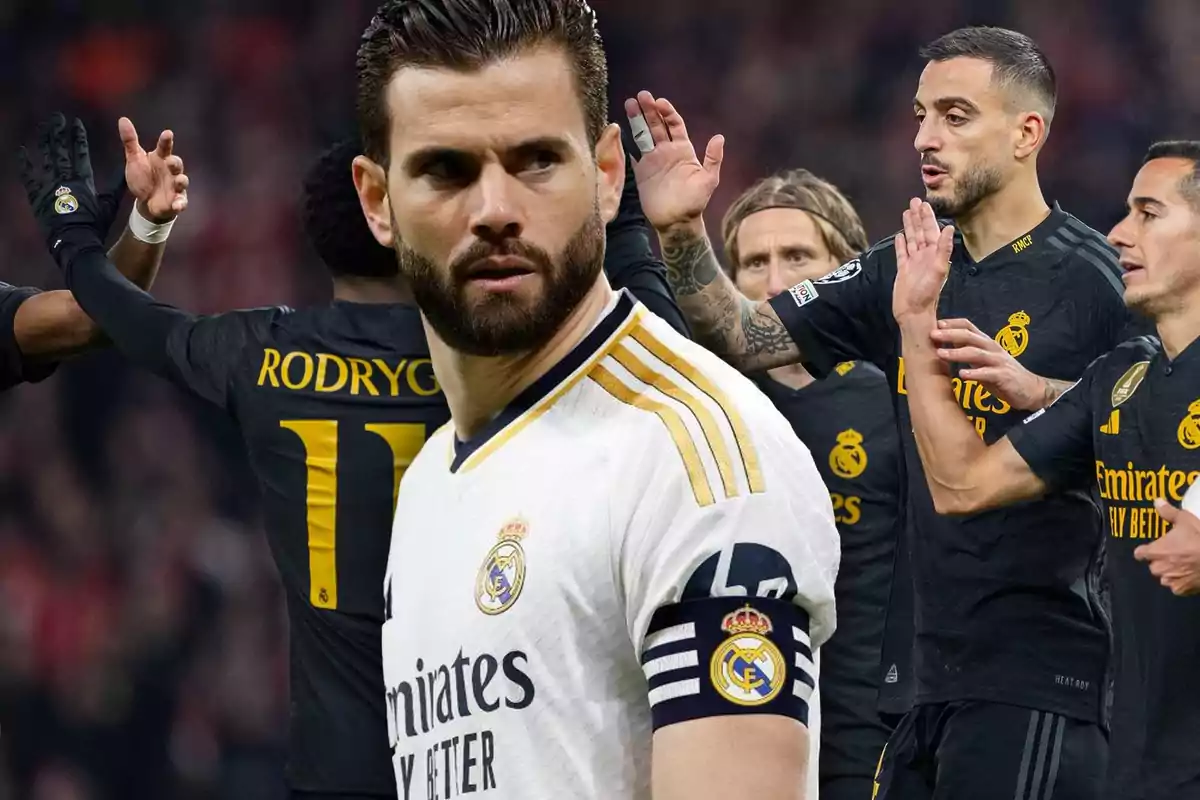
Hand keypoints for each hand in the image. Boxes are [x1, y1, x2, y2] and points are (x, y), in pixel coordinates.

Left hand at [18, 113, 125, 270]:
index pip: (79, 152)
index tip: (75, 123)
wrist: (75, 242)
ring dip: (44, 141)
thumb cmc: (94, 226)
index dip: (77, 136)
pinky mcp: (37, 195)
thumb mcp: (109, 206)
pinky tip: (23, 150)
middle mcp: (65, 178)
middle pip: (60, 150)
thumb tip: (128, 172)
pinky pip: (28, 176)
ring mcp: (49, 186)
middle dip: (59, 132)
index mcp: (83, 180)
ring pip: (45, 157)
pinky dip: (25, 163)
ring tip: (43, 127)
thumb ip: (117, 187)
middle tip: (57, 118)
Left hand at [119, 117, 187, 221]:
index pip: (164, 147)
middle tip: (170, 161)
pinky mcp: (176, 200)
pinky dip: (180, 203)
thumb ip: (130, 141)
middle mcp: (170, 171)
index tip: (168, 133)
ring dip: (181, 181)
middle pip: (177, 164)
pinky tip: (177, 205)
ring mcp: (175, 186)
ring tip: (179, 181)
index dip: (166, 141)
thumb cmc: (143, 177)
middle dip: (175, 162)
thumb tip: (123, 119)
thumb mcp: (134, 159)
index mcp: (160, 158)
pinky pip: (181, 202)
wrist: (146, 201)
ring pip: (182, 181)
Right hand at [623, 90, 723, 233]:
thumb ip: (713, 159)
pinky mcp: (641, 172)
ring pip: (643, 135)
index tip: (659, 102)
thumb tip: (719, 137)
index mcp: (683, 150)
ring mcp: (653, 161)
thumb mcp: (709, 180)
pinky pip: (633, 153)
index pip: (674, 124)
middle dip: (649, 110)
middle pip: (656, 125)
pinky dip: (626, 142)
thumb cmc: (695, 203)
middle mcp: (667, 152)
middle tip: (640, 95)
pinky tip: (619, 130)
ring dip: (636, 119)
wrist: (677, 222)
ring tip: (629, 103)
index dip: (667, 112)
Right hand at [893, 199, 953, 323]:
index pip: (931, 231)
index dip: (927, 217)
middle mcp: (924, 256)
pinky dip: (901, 244)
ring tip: (906, 213)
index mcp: (933, 254)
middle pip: (921, 231)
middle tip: (914, 201)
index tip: (923, 204)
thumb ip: (943, 249)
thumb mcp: (938, 270)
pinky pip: (902, 253)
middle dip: (918, 217)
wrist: (913, 312)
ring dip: (909, 226)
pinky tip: (899, 236)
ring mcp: (913, 262)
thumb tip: (949, 228)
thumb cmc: (927, 294)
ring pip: (911, 239)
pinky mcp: (903, 269)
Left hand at [930, 318, 1049, 410]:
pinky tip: (961, 375)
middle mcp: (992, 348)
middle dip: (950, 334)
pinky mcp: (1004, 376)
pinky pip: (988, 374)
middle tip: (932, 335)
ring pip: (976, 353)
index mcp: (986, 343)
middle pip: (970, 337)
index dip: (953, 323)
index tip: (936, 323)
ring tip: (940, 354)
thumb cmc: (1002, 374)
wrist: (1030, 390)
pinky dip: (974, 373)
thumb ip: (967, 351)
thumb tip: (946, 343)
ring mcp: (998, 362)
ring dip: (957, 352)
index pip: (969, 326)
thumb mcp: (982, 361)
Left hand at [1134, 499, 1199, 595]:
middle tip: (1175, 554)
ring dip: (1171, 572)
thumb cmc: (1199, 538)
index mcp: (1155, 551)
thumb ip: (1168, 512)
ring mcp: (1170, 580)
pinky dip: (1182, 583)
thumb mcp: (1185, 520)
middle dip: (1161, 561)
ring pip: (1165, 577)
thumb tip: (1157, 501)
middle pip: (1153, 565)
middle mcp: (1158, 568)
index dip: (1145, 551)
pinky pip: (1177, 587)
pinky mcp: (1182, 590)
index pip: (1140, 553)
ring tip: (1185, 565)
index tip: (1152, 548)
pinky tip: (1191, 575)